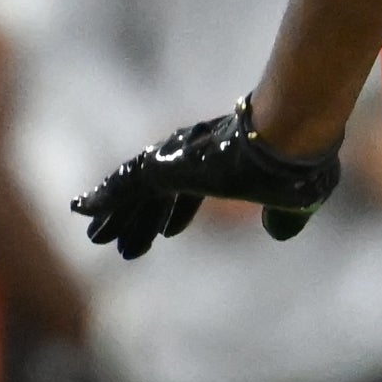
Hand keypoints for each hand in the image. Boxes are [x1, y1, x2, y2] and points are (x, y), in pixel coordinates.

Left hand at [72, 102, 342, 257]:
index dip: (179, 212)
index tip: (168, 232)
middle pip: (158, 193)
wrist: (289, 139)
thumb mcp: (295, 201)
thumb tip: (280, 233)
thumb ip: (285, 217)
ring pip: (135, 191)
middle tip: (122, 243)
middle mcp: (194, 154)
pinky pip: (122, 187)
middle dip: (140, 218)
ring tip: (98, 239)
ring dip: (117, 216)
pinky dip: (103, 199)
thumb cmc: (299, 166)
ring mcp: (176, 158)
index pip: (192, 190)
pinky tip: (82, 211)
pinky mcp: (162, 166)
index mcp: (222, 162)